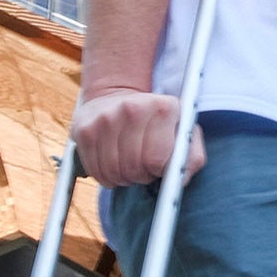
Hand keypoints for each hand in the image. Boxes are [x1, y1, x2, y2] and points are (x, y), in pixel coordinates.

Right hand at [70, 88, 205, 188]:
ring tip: (129, 166)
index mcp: (163, 108)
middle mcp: (132, 109)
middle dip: (141, 176)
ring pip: (114, 173)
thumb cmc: (156, 120)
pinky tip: (113, 165)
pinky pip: (96, 171)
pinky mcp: (85, 130)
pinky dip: (106, 177)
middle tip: (144, 168)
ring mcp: (106, 119)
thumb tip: (180, 182)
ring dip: (123, 179)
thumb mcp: (183, 130)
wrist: (114, 95)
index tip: (159, 166)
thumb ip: (191, 157)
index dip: (159, 171)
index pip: (157, 159)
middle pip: (135, 168)